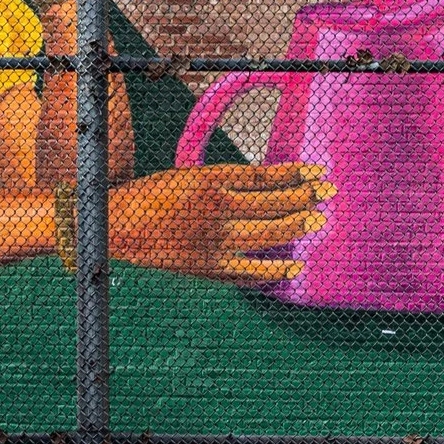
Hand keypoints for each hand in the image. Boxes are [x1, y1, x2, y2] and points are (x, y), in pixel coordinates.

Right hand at [108, 162, 334, 283]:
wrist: (114, 228)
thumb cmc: (152, 197)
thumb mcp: (189, 175)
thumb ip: (228, 180)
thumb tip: (271, 184)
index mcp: (209, 181)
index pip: (265, 177)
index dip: (296, 175)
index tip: (318, 172)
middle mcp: (215, 210)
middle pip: (274, 205)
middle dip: (306, 199)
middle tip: (329, 195)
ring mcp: (213, 241)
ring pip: (268, 235)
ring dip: (298, 227)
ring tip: (319, 221)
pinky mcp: (207, 267)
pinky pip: (249, 271)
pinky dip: (273, 270)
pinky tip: (292, 266)